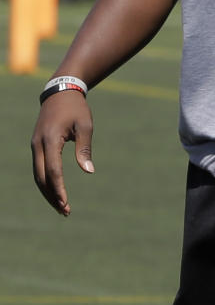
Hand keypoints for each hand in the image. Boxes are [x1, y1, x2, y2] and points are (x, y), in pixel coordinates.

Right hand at [31, 92, 94, 215]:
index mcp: (50, 139)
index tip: (65, 202)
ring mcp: (35, 146)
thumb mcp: (85, 126)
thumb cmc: (76, 108)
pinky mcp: (37, 146)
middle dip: (52, 196)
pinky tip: (56, 193)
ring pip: (38, 175)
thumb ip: (84, 148)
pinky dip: (47, 182)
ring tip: (62, 208)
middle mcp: (38, 145)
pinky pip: (39, 169)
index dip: (59, 188)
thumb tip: (88, 171)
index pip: (53, 170)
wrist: (60, 92)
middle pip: (41, 177)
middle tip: (65, 212)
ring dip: (48, 192)